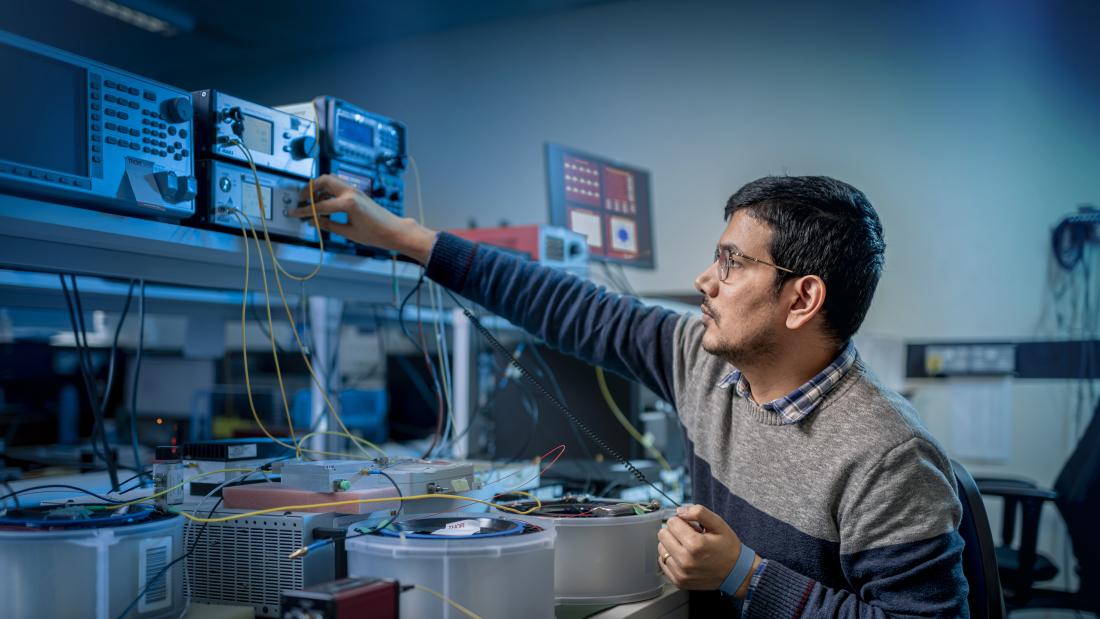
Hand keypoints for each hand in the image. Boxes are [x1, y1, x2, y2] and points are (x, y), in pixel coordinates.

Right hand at [289, 174, 436, 262]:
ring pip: (330, 180)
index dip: (304, 211)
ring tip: (311, 201)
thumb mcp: (348, 233)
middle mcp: (350, 192)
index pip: (320, 205)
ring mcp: (354, 190)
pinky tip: (323, 201)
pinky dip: (327, 189)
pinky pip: (337, 185)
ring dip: (318, 187)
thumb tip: (312, 221)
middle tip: (301, 200)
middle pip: (323, 181)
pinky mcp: (357, 192)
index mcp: (348, 203)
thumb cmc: (375, 234)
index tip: (294, 213)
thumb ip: (328, 225)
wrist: (393, 230)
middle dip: (309, 189)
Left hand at [658, 504, 755, 593]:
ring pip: (661, 548)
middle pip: (663, 535)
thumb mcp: (718, 524)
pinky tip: (684, 557)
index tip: (692, 527)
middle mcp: (686, 561)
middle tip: (690, 537)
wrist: (736, 573)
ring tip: (688, 548)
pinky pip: (663, 563)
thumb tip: (679, 511)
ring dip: (671, 544)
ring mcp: (681, 573)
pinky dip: (670, 557)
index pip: (671, 522)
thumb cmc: (727, 547)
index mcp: (695, 544)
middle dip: (675, 532)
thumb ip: (699, 512)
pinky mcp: (679, 582)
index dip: (682, 521)